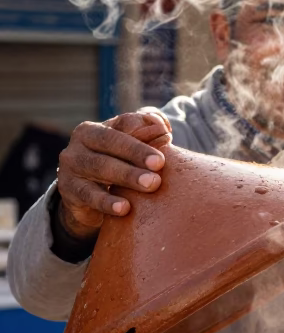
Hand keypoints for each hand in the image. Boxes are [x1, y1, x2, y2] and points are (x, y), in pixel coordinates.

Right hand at [57, 111, 171, 239]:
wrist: (86, 202)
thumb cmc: (114, 169)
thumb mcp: (127, 151)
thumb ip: (146, 132)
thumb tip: (162, 125)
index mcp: (94, 129)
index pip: (120, 125)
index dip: (143, 131)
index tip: (166, 141)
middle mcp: (78, 144)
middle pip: (110, 142)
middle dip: (136, 153)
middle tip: (160, 164)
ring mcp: (70, 167)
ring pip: (100, 167)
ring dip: (127, 175)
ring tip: (150, 184)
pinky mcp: (68, 191)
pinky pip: (89, 195)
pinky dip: (107, 202)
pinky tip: (124, 208)